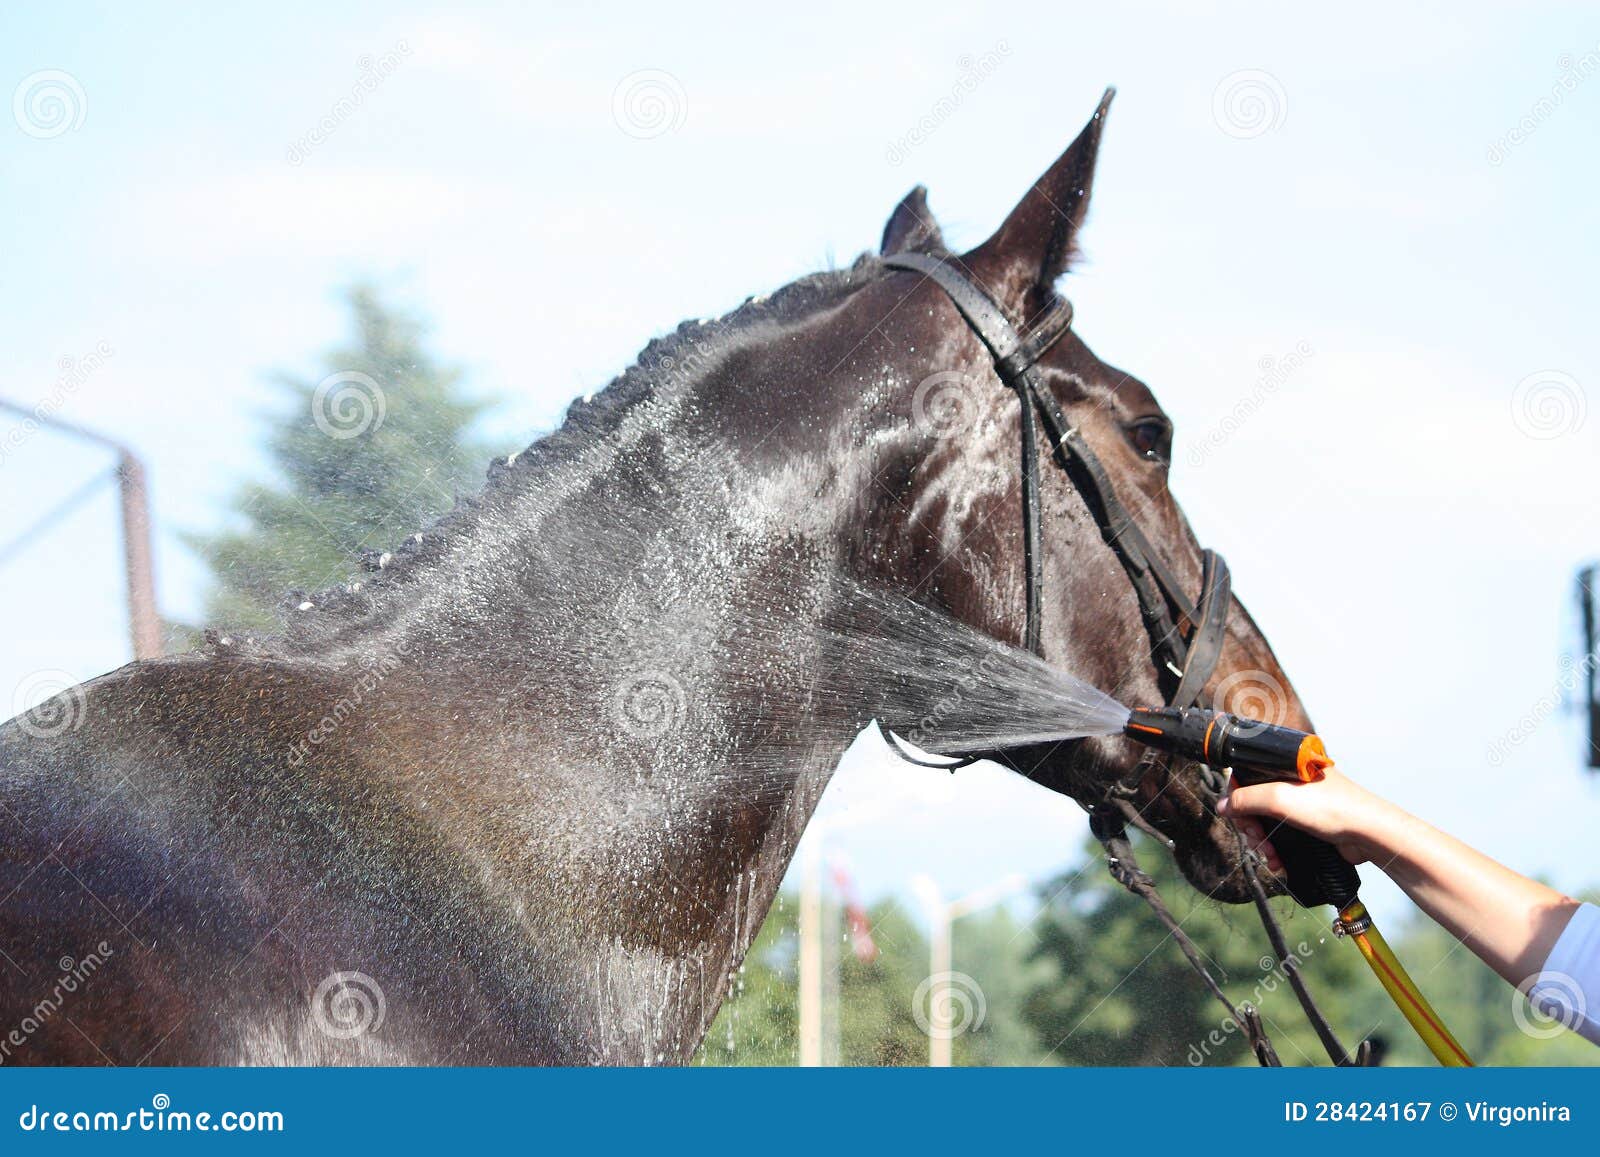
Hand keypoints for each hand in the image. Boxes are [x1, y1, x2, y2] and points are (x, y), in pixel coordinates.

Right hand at [1216, 765, 1403, 867]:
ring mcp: (1302, 802)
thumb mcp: (1281, 798)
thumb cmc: (1333, 808)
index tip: (1236, 815)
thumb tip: (1222, 806)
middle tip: (1257, 839)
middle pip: (1255, 801)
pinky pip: (1283, 834)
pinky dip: (1277, 848)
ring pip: (1268, 820)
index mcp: (1287, 763)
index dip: (1238, 796)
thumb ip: (1247, 799)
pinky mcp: (1309, 823)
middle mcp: (1293, 779)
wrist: (1369, 834)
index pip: (1248, 774)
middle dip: (1252, 826)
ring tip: (1270, 856)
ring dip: (1263, 841)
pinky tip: (1278, 861)